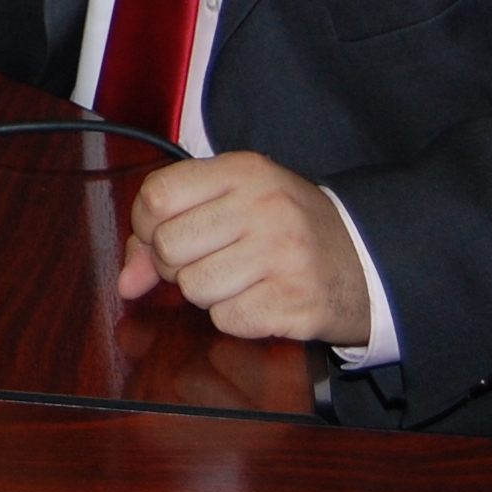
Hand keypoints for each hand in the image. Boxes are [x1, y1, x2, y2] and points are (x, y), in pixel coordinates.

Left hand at [117, 151, 371, 345]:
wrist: (365, 262)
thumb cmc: (286, 229)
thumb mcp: (234, 204)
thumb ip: (168, 230)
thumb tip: (126, 282)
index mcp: (244, 171)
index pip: (157, 196)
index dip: (147, 225)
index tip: (164, 234)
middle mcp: (264, 207)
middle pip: (168, 247)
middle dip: (175, 264)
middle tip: (207, 260)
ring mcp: (282, 255)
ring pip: (193, 288)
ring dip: (206, 293)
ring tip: (238, 279)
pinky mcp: (294, 302)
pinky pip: (226, 320)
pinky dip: (235, 317)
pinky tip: (259, 299)